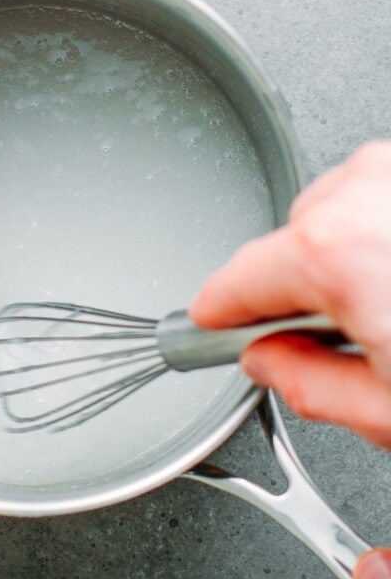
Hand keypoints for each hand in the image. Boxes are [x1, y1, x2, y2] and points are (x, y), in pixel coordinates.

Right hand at [189, 141, 390, 448]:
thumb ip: (311, 386)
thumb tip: (270, 361)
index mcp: (334, 252)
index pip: (235, 283)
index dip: (216, 313)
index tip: (205, 322)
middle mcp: (362, 192)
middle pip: (290, 247)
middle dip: (305, 290)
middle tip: (347, 335)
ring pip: (334, 212)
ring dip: (349, 254)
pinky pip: (374, 195)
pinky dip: (380, 229)